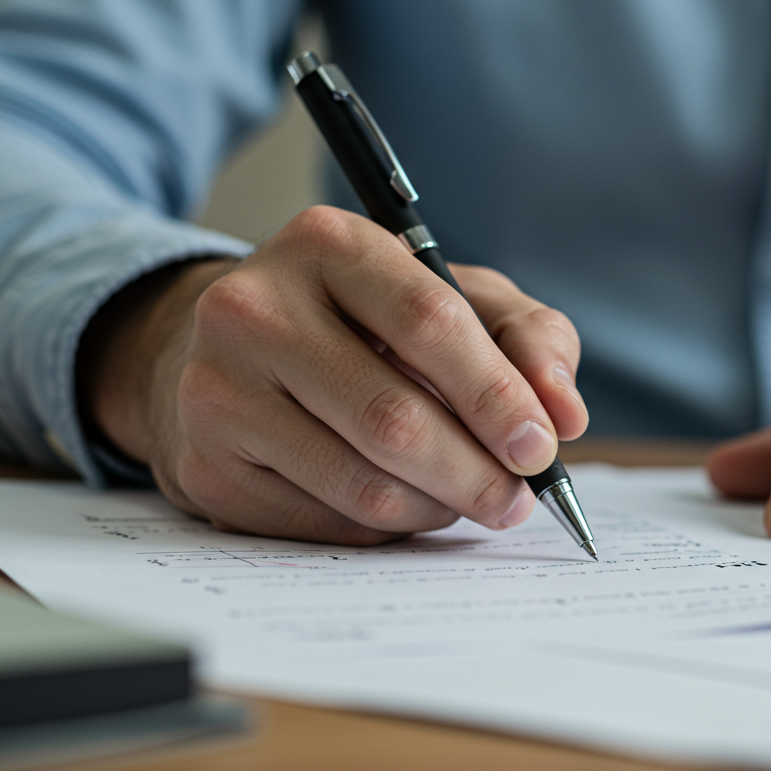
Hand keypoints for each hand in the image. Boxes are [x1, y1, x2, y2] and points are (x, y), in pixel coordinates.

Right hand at [77, 205, 587, 543]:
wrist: (233, 351)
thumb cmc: (366, 322)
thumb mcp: (454, 297)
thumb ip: (527, 337)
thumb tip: (565, 415)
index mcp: (327, 245)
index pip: (428, 322)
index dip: (496, 394)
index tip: (542, 447)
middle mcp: (254, 309)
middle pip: (393, 418)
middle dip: (476, 472)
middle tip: (517, 499)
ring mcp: (218, 391)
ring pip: (363, 484)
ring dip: (438, 506)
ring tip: (466, 496)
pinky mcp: (206, 467)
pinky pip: (327, 522)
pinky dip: (388, 525)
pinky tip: (403, 500)